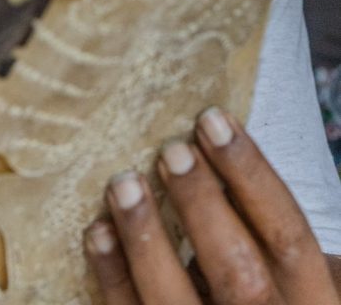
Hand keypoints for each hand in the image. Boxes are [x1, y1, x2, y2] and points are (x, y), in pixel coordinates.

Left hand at [85, 107, 338, 303]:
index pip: (287, 233)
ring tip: (123, 183)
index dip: (250, 173)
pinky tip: (98, 232)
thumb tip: (224, 145)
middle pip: (237, 270)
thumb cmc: (265, 296)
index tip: (213, 121)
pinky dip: (113, 275)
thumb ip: (265, 226)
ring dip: (146, 238)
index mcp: (309, 296)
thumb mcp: (287, 270)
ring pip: (177, 302)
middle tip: (171, 151)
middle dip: (201, 205)